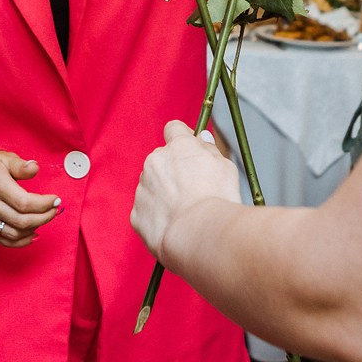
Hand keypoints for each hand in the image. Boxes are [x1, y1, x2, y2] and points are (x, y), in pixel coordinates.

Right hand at [0, 149, 61, 247]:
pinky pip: (2, 240)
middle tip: (54, 210)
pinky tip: (31, 234)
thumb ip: (21, 165)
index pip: (25, 203)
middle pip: (22, 221)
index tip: (55, 200)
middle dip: (44, 217)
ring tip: (43, 219)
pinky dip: (20, 241)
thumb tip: (35, 168)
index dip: (44, 205)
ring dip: (33, 230)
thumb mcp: (5, 158)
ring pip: (13, 234)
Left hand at [131, 121, 243, 261]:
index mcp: (178, 147)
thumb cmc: (217, 199)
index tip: (189, 146)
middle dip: (173, 171)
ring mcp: (143, 188)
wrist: (199, 233)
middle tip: (193, 190)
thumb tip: (201, 138)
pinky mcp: (136, 214)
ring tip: (186, 213)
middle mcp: (154, 162)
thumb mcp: (225, 167)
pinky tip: (176, 226)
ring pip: (152, 186)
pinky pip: (147, 211)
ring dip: (164, 195)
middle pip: (162, 160)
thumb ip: (209, 149)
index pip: (174, 129)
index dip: (182, 137)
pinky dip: (158, 217)